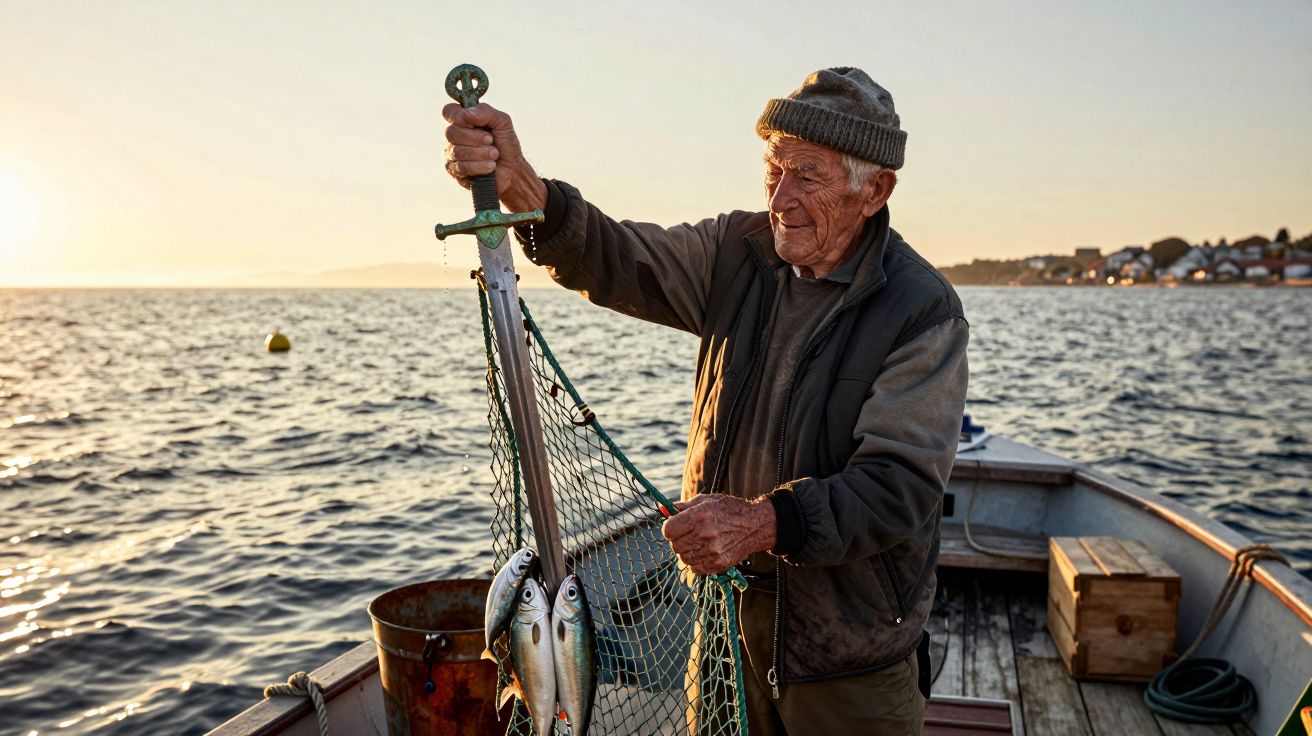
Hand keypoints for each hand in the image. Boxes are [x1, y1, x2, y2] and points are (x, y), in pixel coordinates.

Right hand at [441, 102, 546, 212]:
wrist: (513, 169)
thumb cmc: (506, 144)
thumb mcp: (502, 122)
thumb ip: (486, 112)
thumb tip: (466, 113)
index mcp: (463, 121)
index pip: (449, 111)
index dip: (458, 116)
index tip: (475, 123)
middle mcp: (454, 136)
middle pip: (451, 132)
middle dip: (476, 138)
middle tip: (491, 141)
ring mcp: (452, 154)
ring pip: (457, 151)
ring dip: (481, 153)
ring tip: (494, 155)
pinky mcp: (455, 171)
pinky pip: (461, 167)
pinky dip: (479, 166)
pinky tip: (490, 166)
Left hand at [661, 494, 776, 575]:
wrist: (755, 525)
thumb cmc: (729, 510)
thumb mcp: (706, 500)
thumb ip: (683, 506)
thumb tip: (662, 508)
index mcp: (700, 515)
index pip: (668, 530)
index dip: (669, 528)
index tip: (675, 527)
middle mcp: (705, 534)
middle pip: (675, 545)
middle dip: (678, 540)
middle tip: (688, 534)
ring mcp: (712, 551)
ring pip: (683, 558)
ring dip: (687, 551)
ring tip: (698, 542)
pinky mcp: (718, 564)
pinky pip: (695, 568)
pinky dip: (696, 561)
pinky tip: (705, 551)